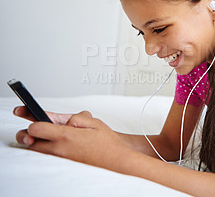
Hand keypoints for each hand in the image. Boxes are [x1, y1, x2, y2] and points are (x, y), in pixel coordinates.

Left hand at [14, 107, 130, 168]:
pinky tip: (59, 143)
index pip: (36, 128)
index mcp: (66, 136)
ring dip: (38, 142)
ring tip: (47, 135)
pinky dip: (47, 149)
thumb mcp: (94, 122)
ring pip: (37, 151)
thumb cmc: (107, 143)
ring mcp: (61, 159)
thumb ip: (76, 117)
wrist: (116, 161)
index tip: (34, 117)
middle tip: (36, 128)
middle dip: (30, 133)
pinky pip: (48, 157)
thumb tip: (63, 119)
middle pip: (31, 142)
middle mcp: (60, 149)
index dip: (33, 120)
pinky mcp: (64, 165)